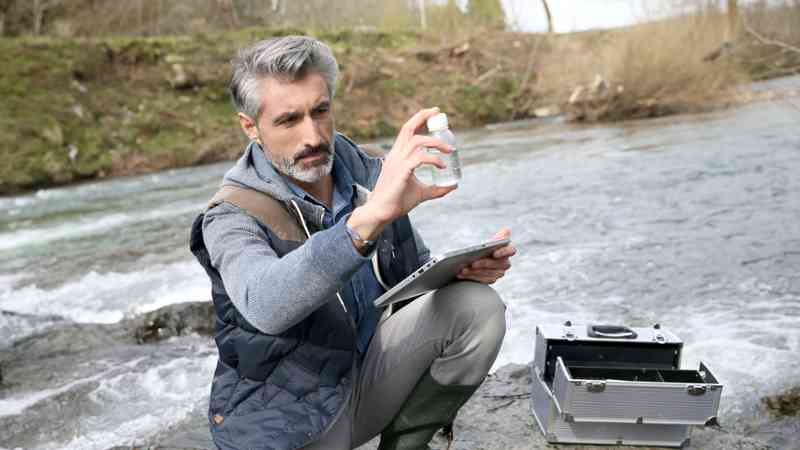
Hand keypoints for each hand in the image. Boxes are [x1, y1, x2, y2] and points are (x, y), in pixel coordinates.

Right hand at [347, 107, 456, 250]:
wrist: (381, 213)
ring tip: (450, 150)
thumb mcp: (420, 193)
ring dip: (436, 142)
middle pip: (408, 128)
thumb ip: (435, 188)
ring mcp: (397, 162)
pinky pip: (420, 158)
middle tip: (440, 115)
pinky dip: (434, 159)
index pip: (407, 131)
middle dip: (424, 117)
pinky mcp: (401, 172)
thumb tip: (452, 186)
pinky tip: (442, 165)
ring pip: (418, 141)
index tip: (434, 114)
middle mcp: (396, 155)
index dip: (420, 119)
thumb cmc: (397, 202)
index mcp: (397, 156)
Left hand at [457, 228, 515, 283]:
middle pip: (499, 264)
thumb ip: (498, 237)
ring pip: (490, 273)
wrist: (472, 258)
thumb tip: (506, 230)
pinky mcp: (490, 279)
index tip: (494, 253)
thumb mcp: (488, 241)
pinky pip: (482, 280)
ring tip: (463, 269)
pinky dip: (471, 277)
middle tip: (473, 263)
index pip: (511, 251)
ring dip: (475, 271)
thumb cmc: (483, 247)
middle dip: (485, 263)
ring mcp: (498, 272)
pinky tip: (461, 274)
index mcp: (507, 250)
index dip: (504, 252)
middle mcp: (505, 262)